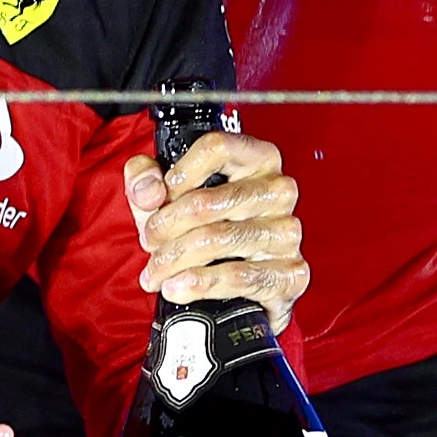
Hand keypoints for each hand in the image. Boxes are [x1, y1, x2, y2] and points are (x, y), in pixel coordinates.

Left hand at [127, 131, 309, 331]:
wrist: (237, 289)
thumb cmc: (205, 229)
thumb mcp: (167, 197)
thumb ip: (145, 180)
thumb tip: (148, 191)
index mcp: (257, 158)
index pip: (217, 147)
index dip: (179, 173)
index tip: (160, 195)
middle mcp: (278, 190)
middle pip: (208, 201)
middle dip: (165, 226)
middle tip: (148, 241)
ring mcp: (287, 232)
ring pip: (218, 239)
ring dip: (175, 259)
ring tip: (156, 272)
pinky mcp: (291, 273)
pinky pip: (239, 276)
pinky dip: (200, 283)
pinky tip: (178, 287)